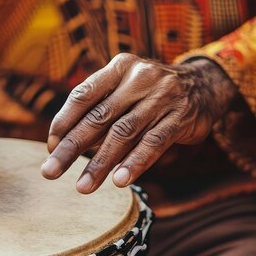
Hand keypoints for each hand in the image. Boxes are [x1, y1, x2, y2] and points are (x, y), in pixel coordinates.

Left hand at [40, 53, 236, 193]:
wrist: (205, 84)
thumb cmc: (150, 93)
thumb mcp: (125, 89)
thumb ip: (99, 111)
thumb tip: (60, 145)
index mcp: (119, 68)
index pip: (83, 95)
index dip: (63, 122)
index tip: (50, 148)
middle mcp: (139, 78)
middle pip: (98, 117)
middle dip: (71, 148)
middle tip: (50, 172)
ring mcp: (162, 97)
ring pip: (124, 133)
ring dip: (100, 163)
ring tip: (82, 187)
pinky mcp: (181, 117)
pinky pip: (154, 143)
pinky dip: (135, 163)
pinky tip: (119, 181)